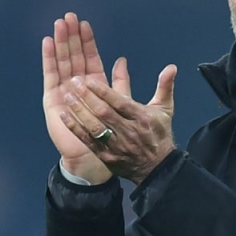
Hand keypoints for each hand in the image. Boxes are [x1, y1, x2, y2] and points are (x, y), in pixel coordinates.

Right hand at [42, 12, 128, 183]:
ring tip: (59, 24)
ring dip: (60, 43)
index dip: (88, 42)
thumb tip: (123, 59)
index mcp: (96, 86)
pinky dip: (49, 59)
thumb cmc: (112, 135)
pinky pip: (51, 75)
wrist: (96, 158)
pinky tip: (47, 43)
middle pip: (74, 56)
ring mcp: (64, 91)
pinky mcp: (53, 99)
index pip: (90, 58)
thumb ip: (124, 84)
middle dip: (72, 36)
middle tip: (69, 16)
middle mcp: (78, 86)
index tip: (85, 24)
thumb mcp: (125, 106)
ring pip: (63, 62)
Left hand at [60, 60, 177, 184]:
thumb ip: (165, 86)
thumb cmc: (159, 135)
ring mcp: (116, 145)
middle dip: (87, 97)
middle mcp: (128, 131)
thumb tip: (171, 67)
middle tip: (73, 82)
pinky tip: (64, 116)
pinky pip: (88, 140)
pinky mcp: (106, 155)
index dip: (104, 92)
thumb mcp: (165, 109)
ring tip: (67, 96)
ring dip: (79, 111)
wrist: (157, 168)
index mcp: (142, 118)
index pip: (120, 103)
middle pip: (105, 113)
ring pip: (94, 127)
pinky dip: (75, 128)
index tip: (89, 80)